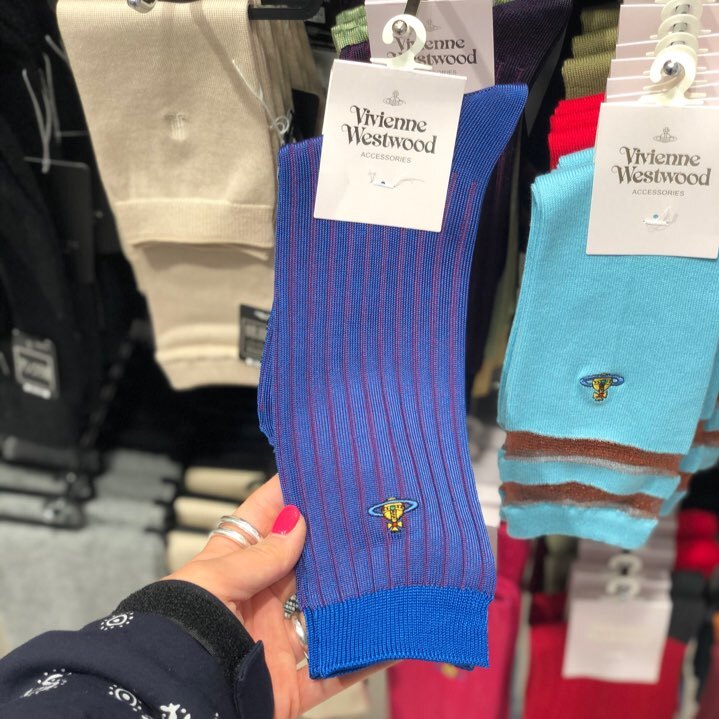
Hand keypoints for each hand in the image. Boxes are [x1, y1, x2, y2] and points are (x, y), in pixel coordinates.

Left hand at [165, 475, 379, 718]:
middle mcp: (257, 601)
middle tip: (366, 517)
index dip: (287, 495)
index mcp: (232, 570)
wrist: (169, 704)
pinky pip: (334, 671)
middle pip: (302, 565)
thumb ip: (258, 557)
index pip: (262, 521)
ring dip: (353, 599)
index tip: (318, 471)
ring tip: (388, 570)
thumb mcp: (212, 583)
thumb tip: (296, 521)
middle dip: (330, 544)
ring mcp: (275, 642)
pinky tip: (390, 638)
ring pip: (326, 614)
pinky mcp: (289, 685)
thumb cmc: (174, 632)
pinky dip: (363, 659)